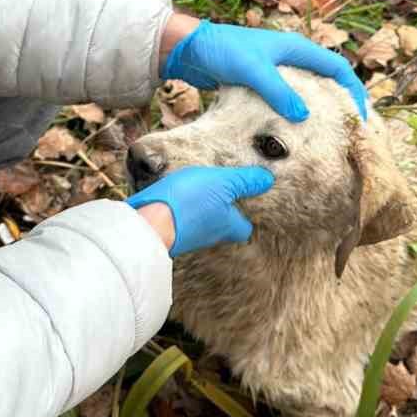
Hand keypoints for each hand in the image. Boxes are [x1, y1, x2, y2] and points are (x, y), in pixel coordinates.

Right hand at [128, 165, 273, 257]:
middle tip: (223, 194)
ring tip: (199, 189)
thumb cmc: (190, 201)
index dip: (247, 216)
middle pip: (223, 226)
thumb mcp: (223, 183)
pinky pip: (180, 220)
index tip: (247, 201)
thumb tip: (268, 179)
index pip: (245, 228)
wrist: (148, 222)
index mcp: (228, 226)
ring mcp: (188, 236)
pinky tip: (176, 195)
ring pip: (200, 223)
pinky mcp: (167, 231)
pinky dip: (181, 209)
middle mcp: (210, 236)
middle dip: (224, 212)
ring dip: (201, 209)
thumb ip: (245, 181)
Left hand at [163, 21, 367, 121]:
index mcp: (297, 48)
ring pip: (307, 92)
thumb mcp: (252, 70)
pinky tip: (293, 133)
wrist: (191, 49)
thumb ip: (278, 91)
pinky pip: (287, 100)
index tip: (361, 116)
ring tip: (325, 137)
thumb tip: (304, 116)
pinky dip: (295, 114)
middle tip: (348, 130)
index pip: (337, 68)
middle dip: (340, 103)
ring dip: (318, 111)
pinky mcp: (262, 83)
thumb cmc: (222, 50)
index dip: (353, 90)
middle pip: (326, 81)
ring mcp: (276, 71)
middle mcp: (291, 58)